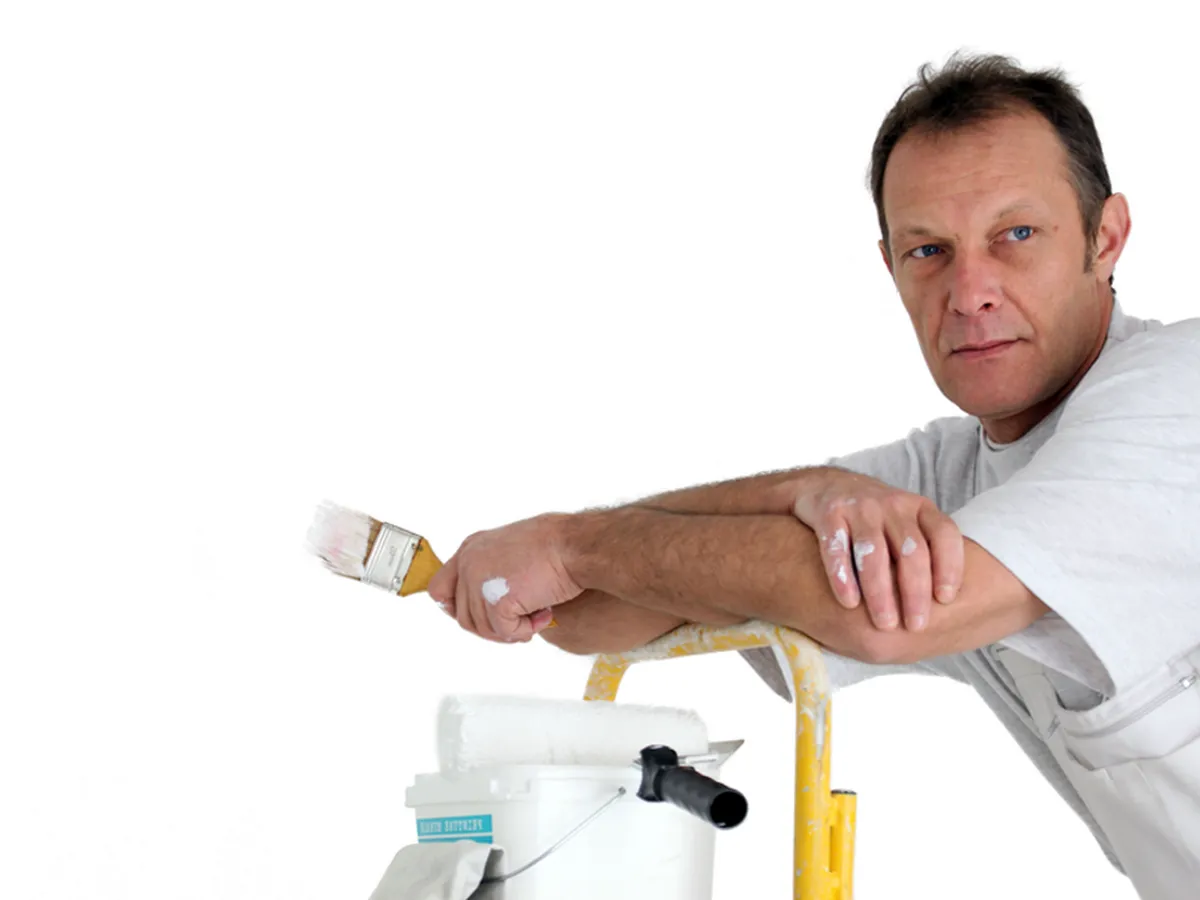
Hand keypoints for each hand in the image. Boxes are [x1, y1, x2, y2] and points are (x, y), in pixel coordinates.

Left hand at [426, 514, 582, 642]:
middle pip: (464, 617)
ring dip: (512, 630)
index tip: (481, 617)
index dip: (457, 609)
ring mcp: (479, 582)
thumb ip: (492, 571)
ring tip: (536, 615)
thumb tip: (489, 603)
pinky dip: (526, 631)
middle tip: (520, 623)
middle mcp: (469, 564)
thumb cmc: (557, 546)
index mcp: (471, 549)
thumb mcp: (512, 550)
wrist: (575, 546)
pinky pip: (505, 632)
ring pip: (484, 629)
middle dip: (493, 627)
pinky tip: (544, 615)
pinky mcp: (497, 601)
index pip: (439, 589)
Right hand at [792, 468, 963, 631]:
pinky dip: (842, 577)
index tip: (946, 600)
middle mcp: (893, 505)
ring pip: (873, 553)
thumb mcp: (906, 521)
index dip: (949, 566)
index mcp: (919, 508)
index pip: (944, 534)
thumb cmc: (875, 517)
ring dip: (880, 592)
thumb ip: (925, 549)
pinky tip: (849, 603)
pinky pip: (836, 549)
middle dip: (915, 591)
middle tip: (915, 625)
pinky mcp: (829, 514)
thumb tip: (949, 605)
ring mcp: (860, 508)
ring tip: (884, 623)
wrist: (825, 485)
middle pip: (911, 550)